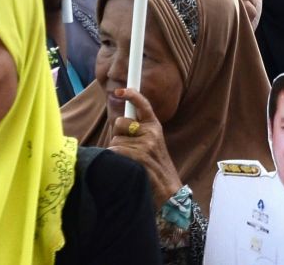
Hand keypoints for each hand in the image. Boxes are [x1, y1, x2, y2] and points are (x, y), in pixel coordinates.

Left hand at [108, 87, 182, 206]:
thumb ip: (139, 134)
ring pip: (115, 140)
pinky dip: (113, 159)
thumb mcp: (153, 146)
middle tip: (128, 151)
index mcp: (155, 127)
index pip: (143, 105)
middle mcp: (151, 132)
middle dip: (118, 135)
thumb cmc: (156, 170)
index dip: (131, 95)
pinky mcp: (138, 155)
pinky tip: (124, 167)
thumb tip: (119, 126)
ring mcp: (145, 144)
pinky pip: (114, 151)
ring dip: (116, 151)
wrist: (169, 192)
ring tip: (130, 163)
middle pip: (120, 123)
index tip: (120, 91)